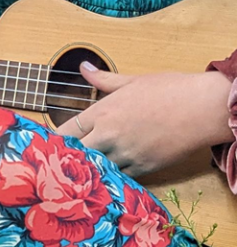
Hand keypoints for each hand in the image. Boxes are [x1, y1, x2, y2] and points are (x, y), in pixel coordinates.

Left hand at [56, 62, 232, 177]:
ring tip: (77, 176)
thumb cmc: (169, 90)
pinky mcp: (145, 167)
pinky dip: (112, 178)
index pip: (67, 131)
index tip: (45, 146)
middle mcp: (111, 135)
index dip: (53, 141)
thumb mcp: (131, 81)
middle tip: (57, 165)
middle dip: (66, 160)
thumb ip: (103, 79)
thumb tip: (83, 67)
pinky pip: (121, 177)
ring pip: (98, 170)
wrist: (203, 108)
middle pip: (77, 155)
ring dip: (89, 170)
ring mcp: (128, 153)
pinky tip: (106, 178)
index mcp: (103, 112)